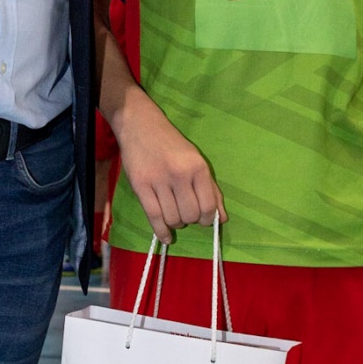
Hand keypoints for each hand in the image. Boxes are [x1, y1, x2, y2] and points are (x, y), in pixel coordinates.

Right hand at [114, 90, 224, 243]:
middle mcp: (180, 174)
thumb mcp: (196, 161)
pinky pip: (154, 217)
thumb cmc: (172, 145)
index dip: (207, 219)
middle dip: (190, 221)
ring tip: (173, 214)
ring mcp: (159, 181)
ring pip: (172, 218)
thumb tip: (222, 218)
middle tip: (186, 214)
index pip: (207, 206)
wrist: (141, 126)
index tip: (203, 219)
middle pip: (190, 215)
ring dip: (175, 223)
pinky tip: (165, 237)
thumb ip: (211, 190)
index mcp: (198, 168)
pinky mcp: (140, 186)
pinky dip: (161, 232)